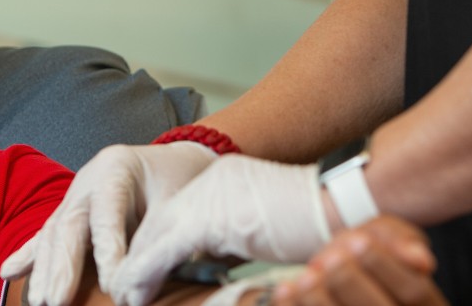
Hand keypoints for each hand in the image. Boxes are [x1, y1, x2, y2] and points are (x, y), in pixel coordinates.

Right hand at [0, 142, 216, 304]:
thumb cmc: (177, 179)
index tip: (112, 285)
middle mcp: (88, 180)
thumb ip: (158, 233)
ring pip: (53, 232)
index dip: (106, 250)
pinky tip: (6, 274)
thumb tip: (144, 278)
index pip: (106, 213)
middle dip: (62, 266)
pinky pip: (45, 235)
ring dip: (44, 270)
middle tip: (56, 301)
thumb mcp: (177, 199)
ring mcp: (74, 195)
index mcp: (116, 169)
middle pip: (68, 224)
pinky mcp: (69, 211)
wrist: (170, 159)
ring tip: (39, 301)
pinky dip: (27, 256)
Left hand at [108, 155, 330, 305]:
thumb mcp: (269, 229)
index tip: (144, 272)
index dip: (158, 245)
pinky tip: (134, 295)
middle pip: (160, 220)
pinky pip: (163, 251)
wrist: (347, 206)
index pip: (179, 212)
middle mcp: (212, 178)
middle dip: (138, 256)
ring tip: (124, 297)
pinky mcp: (208, 217)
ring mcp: (208, 194)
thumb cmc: (325, 224)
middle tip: (123, 287)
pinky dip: (144, 275)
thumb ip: (238, 238)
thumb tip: (221, 261)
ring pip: (154, 235)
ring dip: (135, 271)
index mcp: (227, 178)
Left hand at [271, 215, 445, 305]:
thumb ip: (402, 242)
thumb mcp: (391, 240)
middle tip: (330, 258)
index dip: (384, 265)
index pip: (414, 290)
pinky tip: (286, 291)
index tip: (358, 241)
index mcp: (426, 304)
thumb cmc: (371, 256)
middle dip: (350, 282)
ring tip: (307, 275)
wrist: (343, 276)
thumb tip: (420, 259)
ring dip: (321, 301)